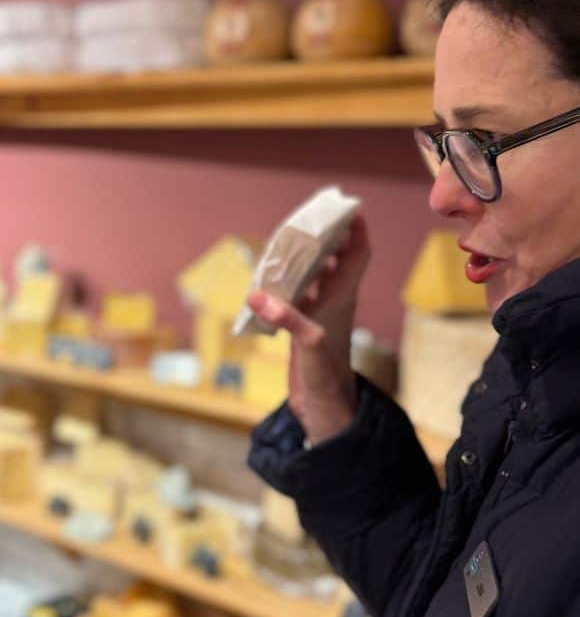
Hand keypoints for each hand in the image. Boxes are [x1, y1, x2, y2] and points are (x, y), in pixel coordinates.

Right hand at [248, 214, 370, 443]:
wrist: (324, 409)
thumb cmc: (325, 377)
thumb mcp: (309, 346)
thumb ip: (289, 320)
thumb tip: (259, 295)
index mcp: (343, 298)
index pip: (358, 254)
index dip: (355, 229)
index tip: (345, 208)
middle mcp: (335, 300)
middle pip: (336, 258)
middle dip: (324, 236)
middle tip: (304, 218)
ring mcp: (320, 313)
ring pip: (317, 274)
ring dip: (303, 257)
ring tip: (283, 241)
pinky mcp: (305, 326)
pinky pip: (298, 293)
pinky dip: (286, 282)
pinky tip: (268, 281)